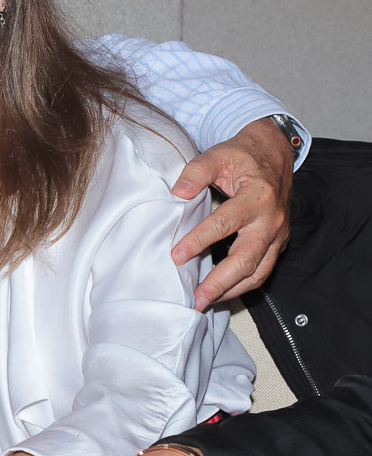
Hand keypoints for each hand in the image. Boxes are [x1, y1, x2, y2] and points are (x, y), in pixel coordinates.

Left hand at [170, 117, 292, 309]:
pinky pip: (263, 269)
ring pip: (259, 272)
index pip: (224, 224)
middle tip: (197, 297)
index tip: (177, 255)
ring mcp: (278, 234)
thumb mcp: (217, 155)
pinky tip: (222, 290)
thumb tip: (178, 193)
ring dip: (232, 290)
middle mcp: (271, 220)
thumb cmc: (242, 156)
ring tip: (206, 301)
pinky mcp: (278, 242)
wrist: (274, 154)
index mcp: (257, 196)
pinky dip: (243, 283)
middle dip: (220, 282)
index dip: (199, 240)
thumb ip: (196, 172)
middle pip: (246, 259)